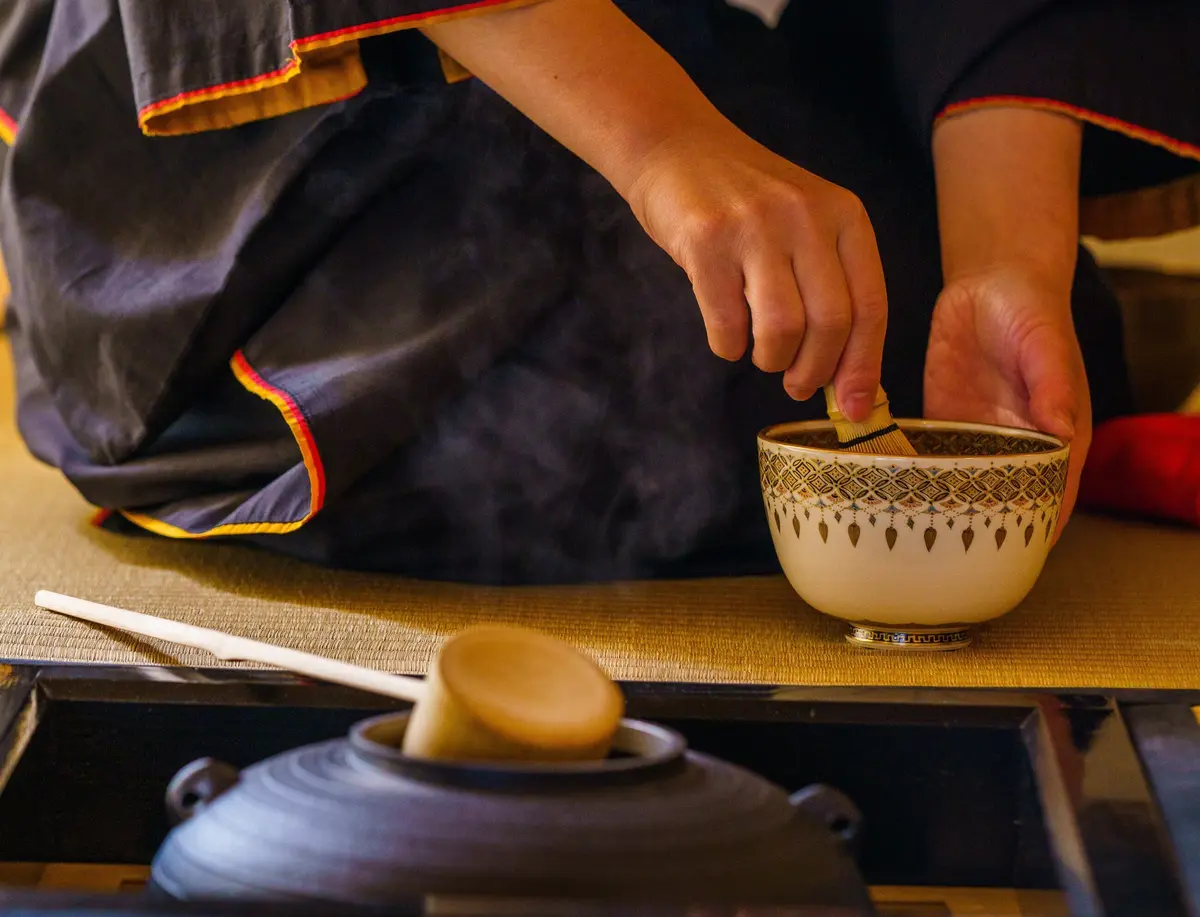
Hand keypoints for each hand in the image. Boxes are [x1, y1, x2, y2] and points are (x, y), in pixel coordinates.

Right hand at [421, 0, 886, 419]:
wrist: (675, 146)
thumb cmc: (744, 201)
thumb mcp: (804, 225)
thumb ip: (830, 285)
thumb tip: (849, 378)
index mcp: (843, 215)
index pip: (870, 305)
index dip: (864, 366)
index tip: (855, 408)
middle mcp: (806, 217)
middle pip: (831, 323)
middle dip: (815, 372)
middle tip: (798, 386)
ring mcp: (754, 226)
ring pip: (782, 328)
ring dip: (770, 359)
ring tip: (760, 355)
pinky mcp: (705, 240)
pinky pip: (727, 322)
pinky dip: (727, 346)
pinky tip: (725, 336)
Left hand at [924, 265, 1091, 541]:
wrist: (990, 283)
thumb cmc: (1033, 311)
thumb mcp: (1045, 344)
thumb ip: (1053, 387)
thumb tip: (1063, 432)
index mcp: (1057, 437)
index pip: (1053, 495)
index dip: (1037, 528)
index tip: (1012, 558)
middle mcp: (1017, 446)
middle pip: (1004, 501)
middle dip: (983, 530)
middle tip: (949, 559)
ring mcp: (978, 437)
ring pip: (962, 486)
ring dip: (943, 508)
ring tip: (914, 536)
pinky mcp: (944, 422)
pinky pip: (929, 458)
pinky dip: (914, 475)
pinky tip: (890, 495)